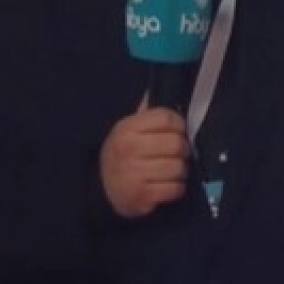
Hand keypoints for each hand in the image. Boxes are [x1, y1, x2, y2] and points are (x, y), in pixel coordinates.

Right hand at [99, 96, 190, 217]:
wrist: (102, 189)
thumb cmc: (121, 154)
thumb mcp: (128, 129)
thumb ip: (146, 112)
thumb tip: (160, 86)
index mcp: (128, 128)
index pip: (166, 118)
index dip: (178, 124)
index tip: (178, 131)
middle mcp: (131, 149)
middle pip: (177, 144)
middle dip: (182, 150)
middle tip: (177, 154)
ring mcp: (136, 174)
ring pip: (179, 168)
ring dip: (180, 171)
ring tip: (172, 171)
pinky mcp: (143, 196)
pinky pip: (175, 189)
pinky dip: (176, 188)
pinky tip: (167, 186)